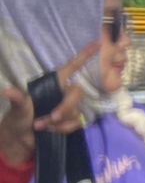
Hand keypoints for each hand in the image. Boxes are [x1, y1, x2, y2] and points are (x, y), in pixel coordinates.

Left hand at [0, 39, 96, 165]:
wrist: (21, 139)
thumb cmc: (18, 118)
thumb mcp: (18, 108)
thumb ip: (18, 99)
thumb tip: (6, 90)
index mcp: (53, 84)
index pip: (72, 67)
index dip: (85, 55)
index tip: (98, 43)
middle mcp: (63, 93)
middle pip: (76, 94)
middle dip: (65, 107)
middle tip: (52, 118)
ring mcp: (69, 107)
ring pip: (75, 112)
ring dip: (59, 122)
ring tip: (41, 127)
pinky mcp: (71, 121)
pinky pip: (76, 123)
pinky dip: (63, 129)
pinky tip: (52, 131)